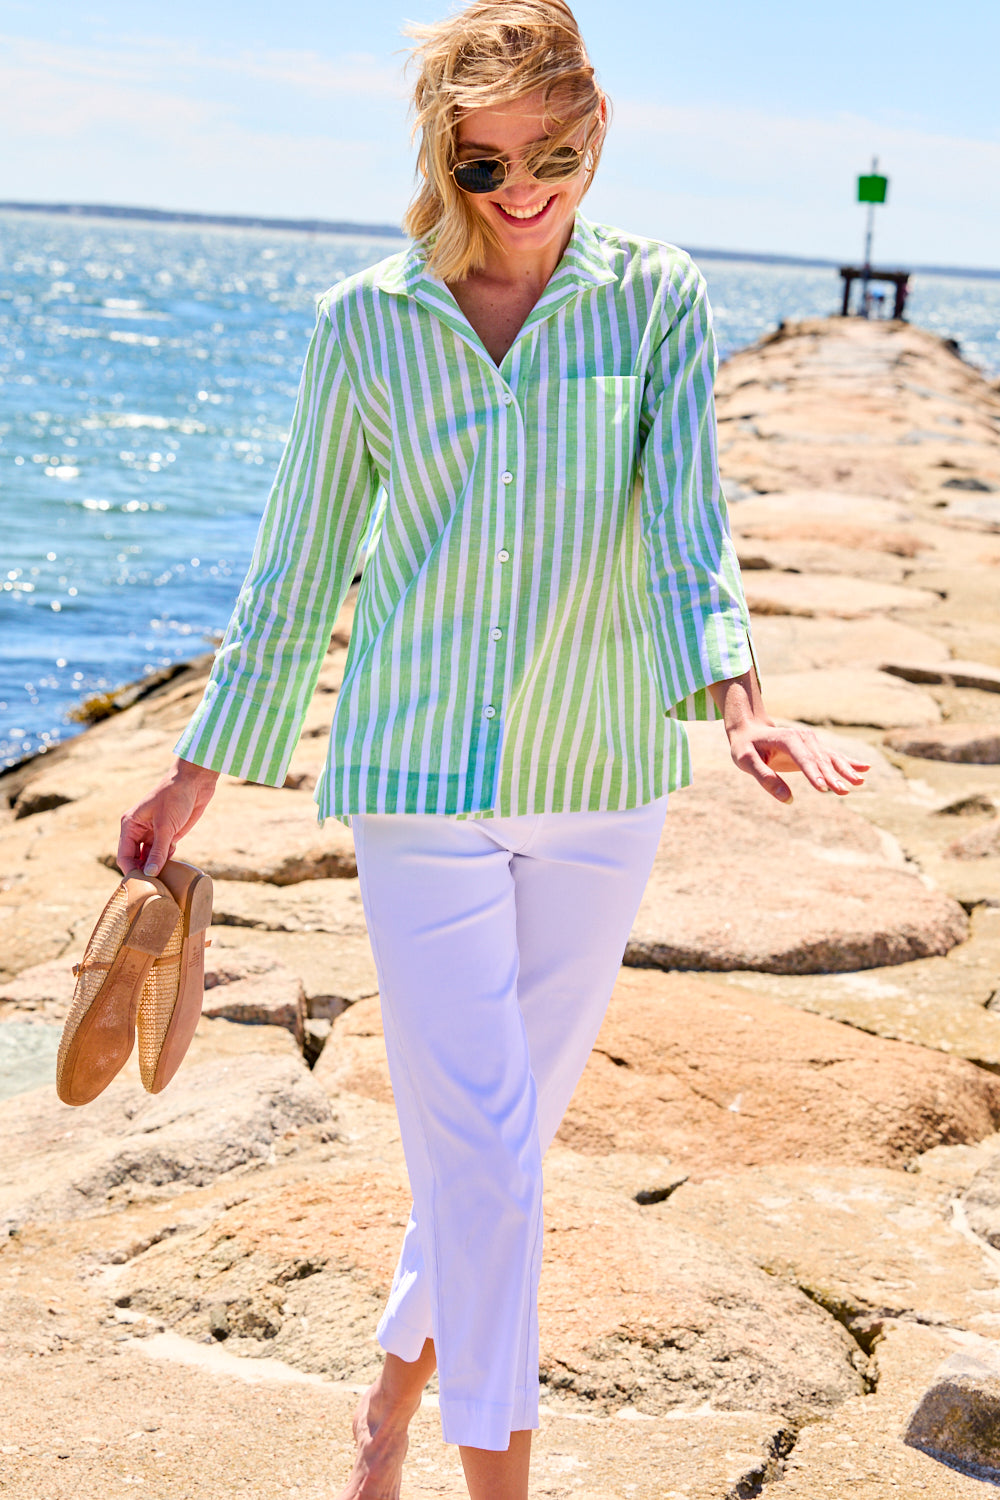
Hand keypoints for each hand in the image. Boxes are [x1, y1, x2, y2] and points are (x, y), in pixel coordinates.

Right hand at [118, 758, 219, 875]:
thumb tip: (150, 874)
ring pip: (150, 858)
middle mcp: (138, 830)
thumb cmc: (175, 797)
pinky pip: (163, 853)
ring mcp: (153, 833)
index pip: (124, 855)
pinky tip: (174, 863)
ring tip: (165, 879)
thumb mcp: (166, 827)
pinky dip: (167, 860)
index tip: (142, 885)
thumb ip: (158, 852)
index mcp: (130, 825)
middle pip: (136, 859)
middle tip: (155, 886)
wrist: (195, 782)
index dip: (131, 871)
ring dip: (156, 867)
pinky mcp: (168, 835)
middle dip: (144, 871)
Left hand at [708, 669, 868, 803]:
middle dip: (833, 776)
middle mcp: (803, 738)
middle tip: (844, 791)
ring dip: (845, 771)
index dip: (813, 774)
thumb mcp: (745, 761)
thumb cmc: (745, 747)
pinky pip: (834, 757)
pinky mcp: (814, 749)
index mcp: (787, 739)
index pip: (803, 759)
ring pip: (831, 758)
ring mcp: (811, 742)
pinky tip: (865, 769)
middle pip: (821, 760)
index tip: (823, 789)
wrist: (750, 731)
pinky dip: (849, 763)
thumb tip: (787, 799)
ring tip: (860, 782)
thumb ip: (764, 777)